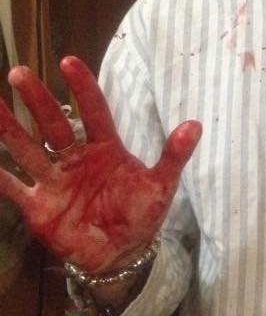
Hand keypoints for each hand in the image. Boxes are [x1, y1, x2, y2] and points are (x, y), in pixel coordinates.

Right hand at [0, 56, 200, 272]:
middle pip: (54, 124)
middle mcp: (76, 159)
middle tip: (19, 73)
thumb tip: (196, 124)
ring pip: (28, 149)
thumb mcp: (161, 185)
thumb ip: (174, 156)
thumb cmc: (140, 213)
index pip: (94, 112)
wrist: (121, 254)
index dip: (83, 88)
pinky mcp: (39, 207)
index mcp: (105, 149)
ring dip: (9, 129)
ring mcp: (55, 181)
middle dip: (37, 101)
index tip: (69, 61)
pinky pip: (14, 188)